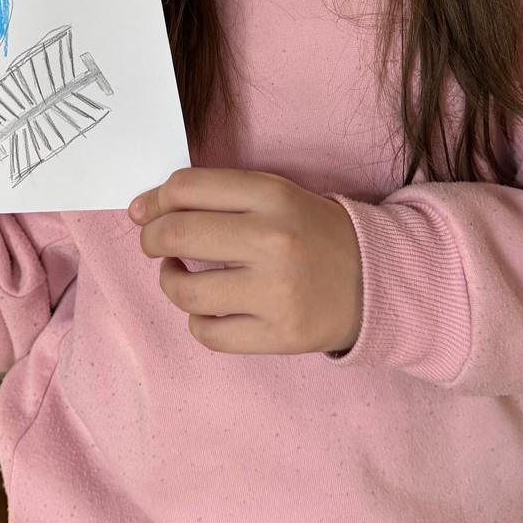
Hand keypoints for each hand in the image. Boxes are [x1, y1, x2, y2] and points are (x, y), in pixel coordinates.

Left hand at [130, 168, 362, 355]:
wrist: (378, 279)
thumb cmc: (314, 234)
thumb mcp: (276, 196)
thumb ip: (217, 196)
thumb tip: (144, 210)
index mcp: (272, 195)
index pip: (186, 187)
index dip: (155, 200)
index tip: (147, 212)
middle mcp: (273, 240)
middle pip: (177, 234)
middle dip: (152, 240)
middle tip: (157, 245)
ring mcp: (276, 291)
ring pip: (186, 291)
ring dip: (171, 282)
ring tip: (182, 276)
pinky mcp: (279, 335)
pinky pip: (209, 334)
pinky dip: (198, 321)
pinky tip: (211, 309)